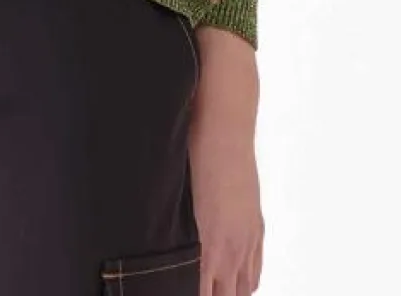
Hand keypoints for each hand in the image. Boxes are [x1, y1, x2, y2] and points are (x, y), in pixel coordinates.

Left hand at [188, 27, 264, 293]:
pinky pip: (253, 274)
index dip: (178, 290)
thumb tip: (145, 244)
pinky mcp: (255, 228)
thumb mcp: (168, 194)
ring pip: (239, 291)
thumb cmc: (188, 151)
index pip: (190, 290)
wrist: (221, 122)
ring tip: (207, 289)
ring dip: (223, 294)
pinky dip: (240, 284)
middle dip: (200, 293)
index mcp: (204, 246)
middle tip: (181, 287)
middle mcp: (228, 249)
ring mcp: (245, 240)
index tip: (165, 288)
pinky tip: (228, 282)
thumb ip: (163, 232)